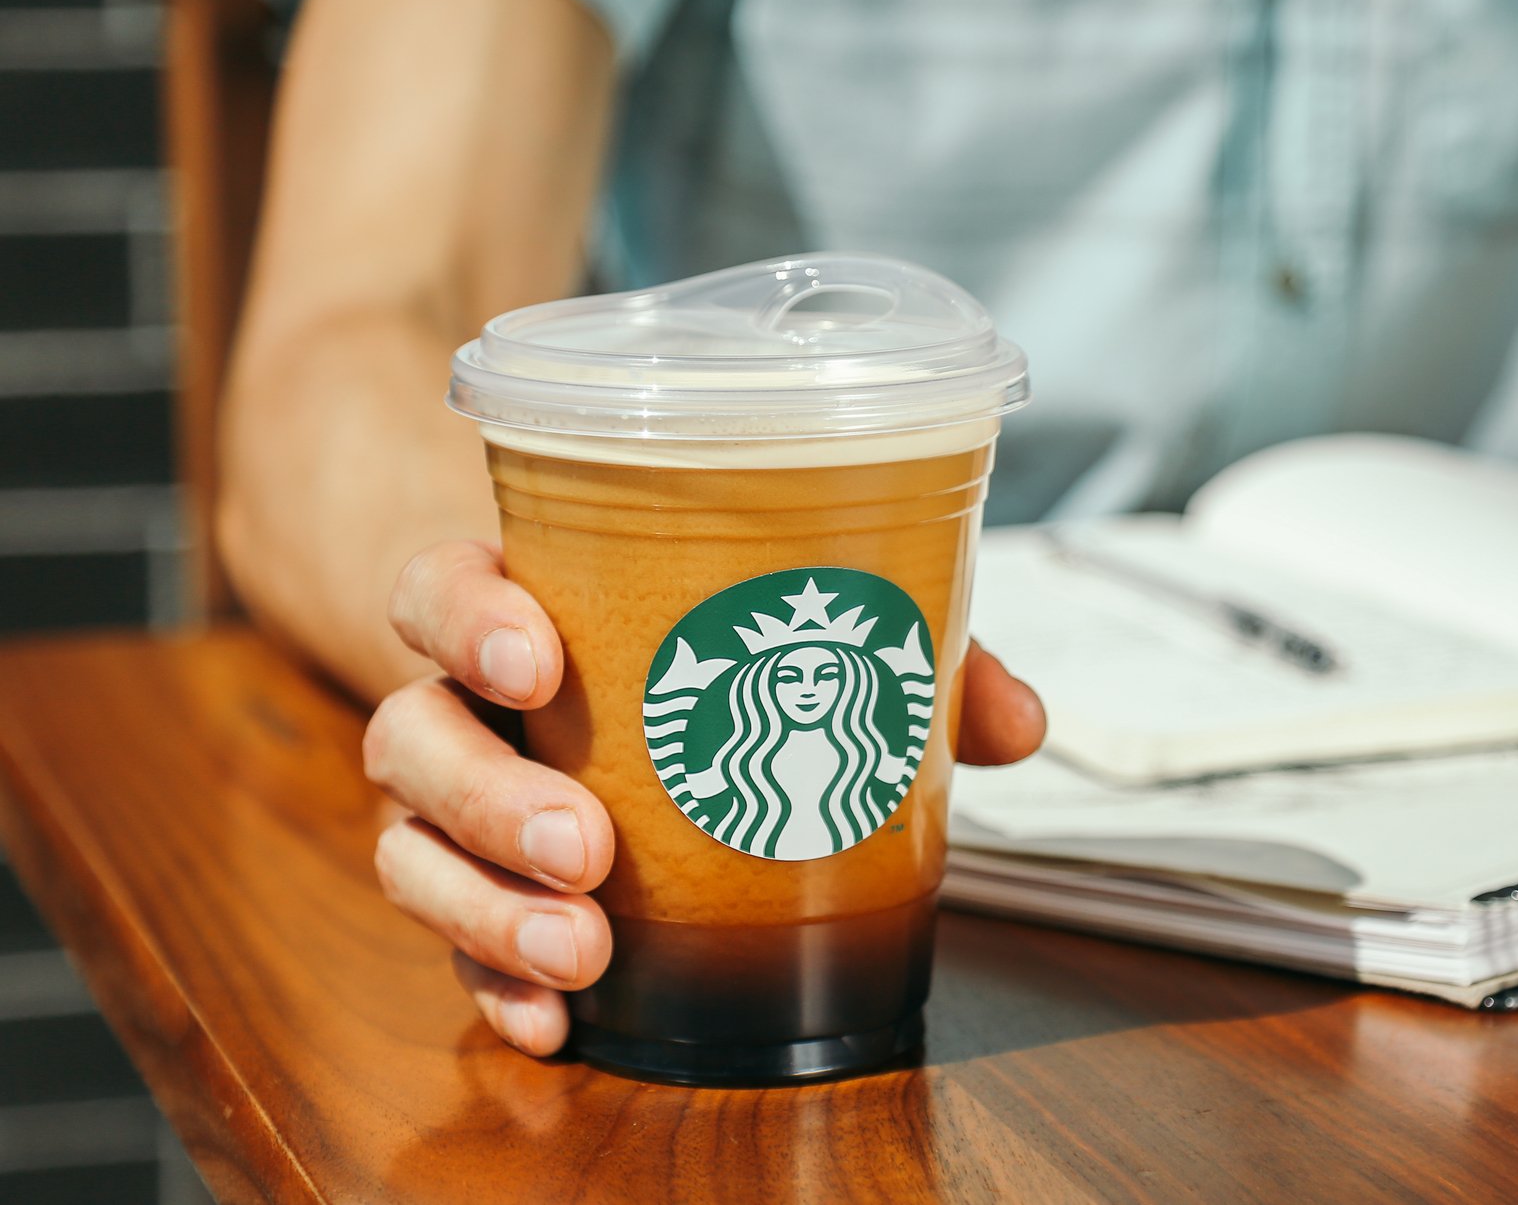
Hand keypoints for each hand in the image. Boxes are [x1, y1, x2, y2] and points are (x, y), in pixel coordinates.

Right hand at [364, 540, 1047, 1055]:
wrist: (614, 691)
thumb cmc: (708, 646)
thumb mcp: (800, 629)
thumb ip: (903, 656)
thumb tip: (1017, 723)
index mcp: (523, 605)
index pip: (438, 586)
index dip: (465, 618)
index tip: (536, 658)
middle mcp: (467, 704)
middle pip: (411, 735)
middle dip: (488, 799)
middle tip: (587, 847)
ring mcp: (458, 807)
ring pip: (409, 850)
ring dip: (486, 910)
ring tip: (583, 953)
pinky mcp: (476, 893)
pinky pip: (452, 945)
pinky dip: (495, 985)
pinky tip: (555, 1020)